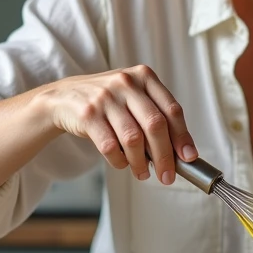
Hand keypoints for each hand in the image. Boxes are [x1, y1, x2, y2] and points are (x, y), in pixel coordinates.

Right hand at [38, 65, 197, 184]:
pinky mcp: (87, 113)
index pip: (171, 109)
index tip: (188, 157)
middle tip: (167, 175)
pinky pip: (110, 146)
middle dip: (165, 156)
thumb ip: (155, 117)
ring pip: (133, 138)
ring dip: (141, 163)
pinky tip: (122, 164)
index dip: (182, 136)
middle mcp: (126, 83)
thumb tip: (180, 153)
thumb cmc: (108, 102)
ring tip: (143, 174)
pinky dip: (119, 161)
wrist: (64, 97)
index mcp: (144, 76)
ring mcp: (105, 97)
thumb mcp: (133, 97)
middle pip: (155, 125)